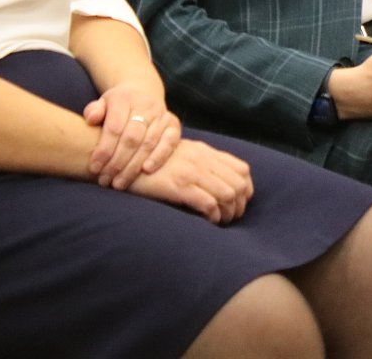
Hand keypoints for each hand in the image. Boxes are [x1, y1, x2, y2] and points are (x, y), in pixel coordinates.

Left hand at [84, 84, 180, 188]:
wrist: (142, 97)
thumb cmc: (116, 109)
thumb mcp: (102, 105)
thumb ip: (93, 112)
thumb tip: (91, 120)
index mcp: (124, 99)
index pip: (114, 127)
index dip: (104, 150)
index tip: (94, 168)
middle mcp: (146, 105)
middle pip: (131, 138)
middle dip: (117, 163)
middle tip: (106, 180)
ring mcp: (162, 115)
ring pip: (148, 144)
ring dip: (133, 167)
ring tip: (119, 183)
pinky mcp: (174, 125)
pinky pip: (169, 143)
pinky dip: (158, 157)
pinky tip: (145, 171)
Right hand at [128, 138, 252, 224]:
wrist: (124, 157)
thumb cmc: (152, 161)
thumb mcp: (181, 154)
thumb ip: (201, 162)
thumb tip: (220, 182)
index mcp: (205, 151)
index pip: (242, 169)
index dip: (246, 189)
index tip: (239, 202)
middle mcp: (202, 159)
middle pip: (239, 183)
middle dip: (240, 205)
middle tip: (231, 217)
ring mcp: (191, 171)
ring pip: (228, 194)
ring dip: (228, 212)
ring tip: (220, 221)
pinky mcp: (179, 185)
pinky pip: (208, 203)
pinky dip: (213, 216)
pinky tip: (208, 221)